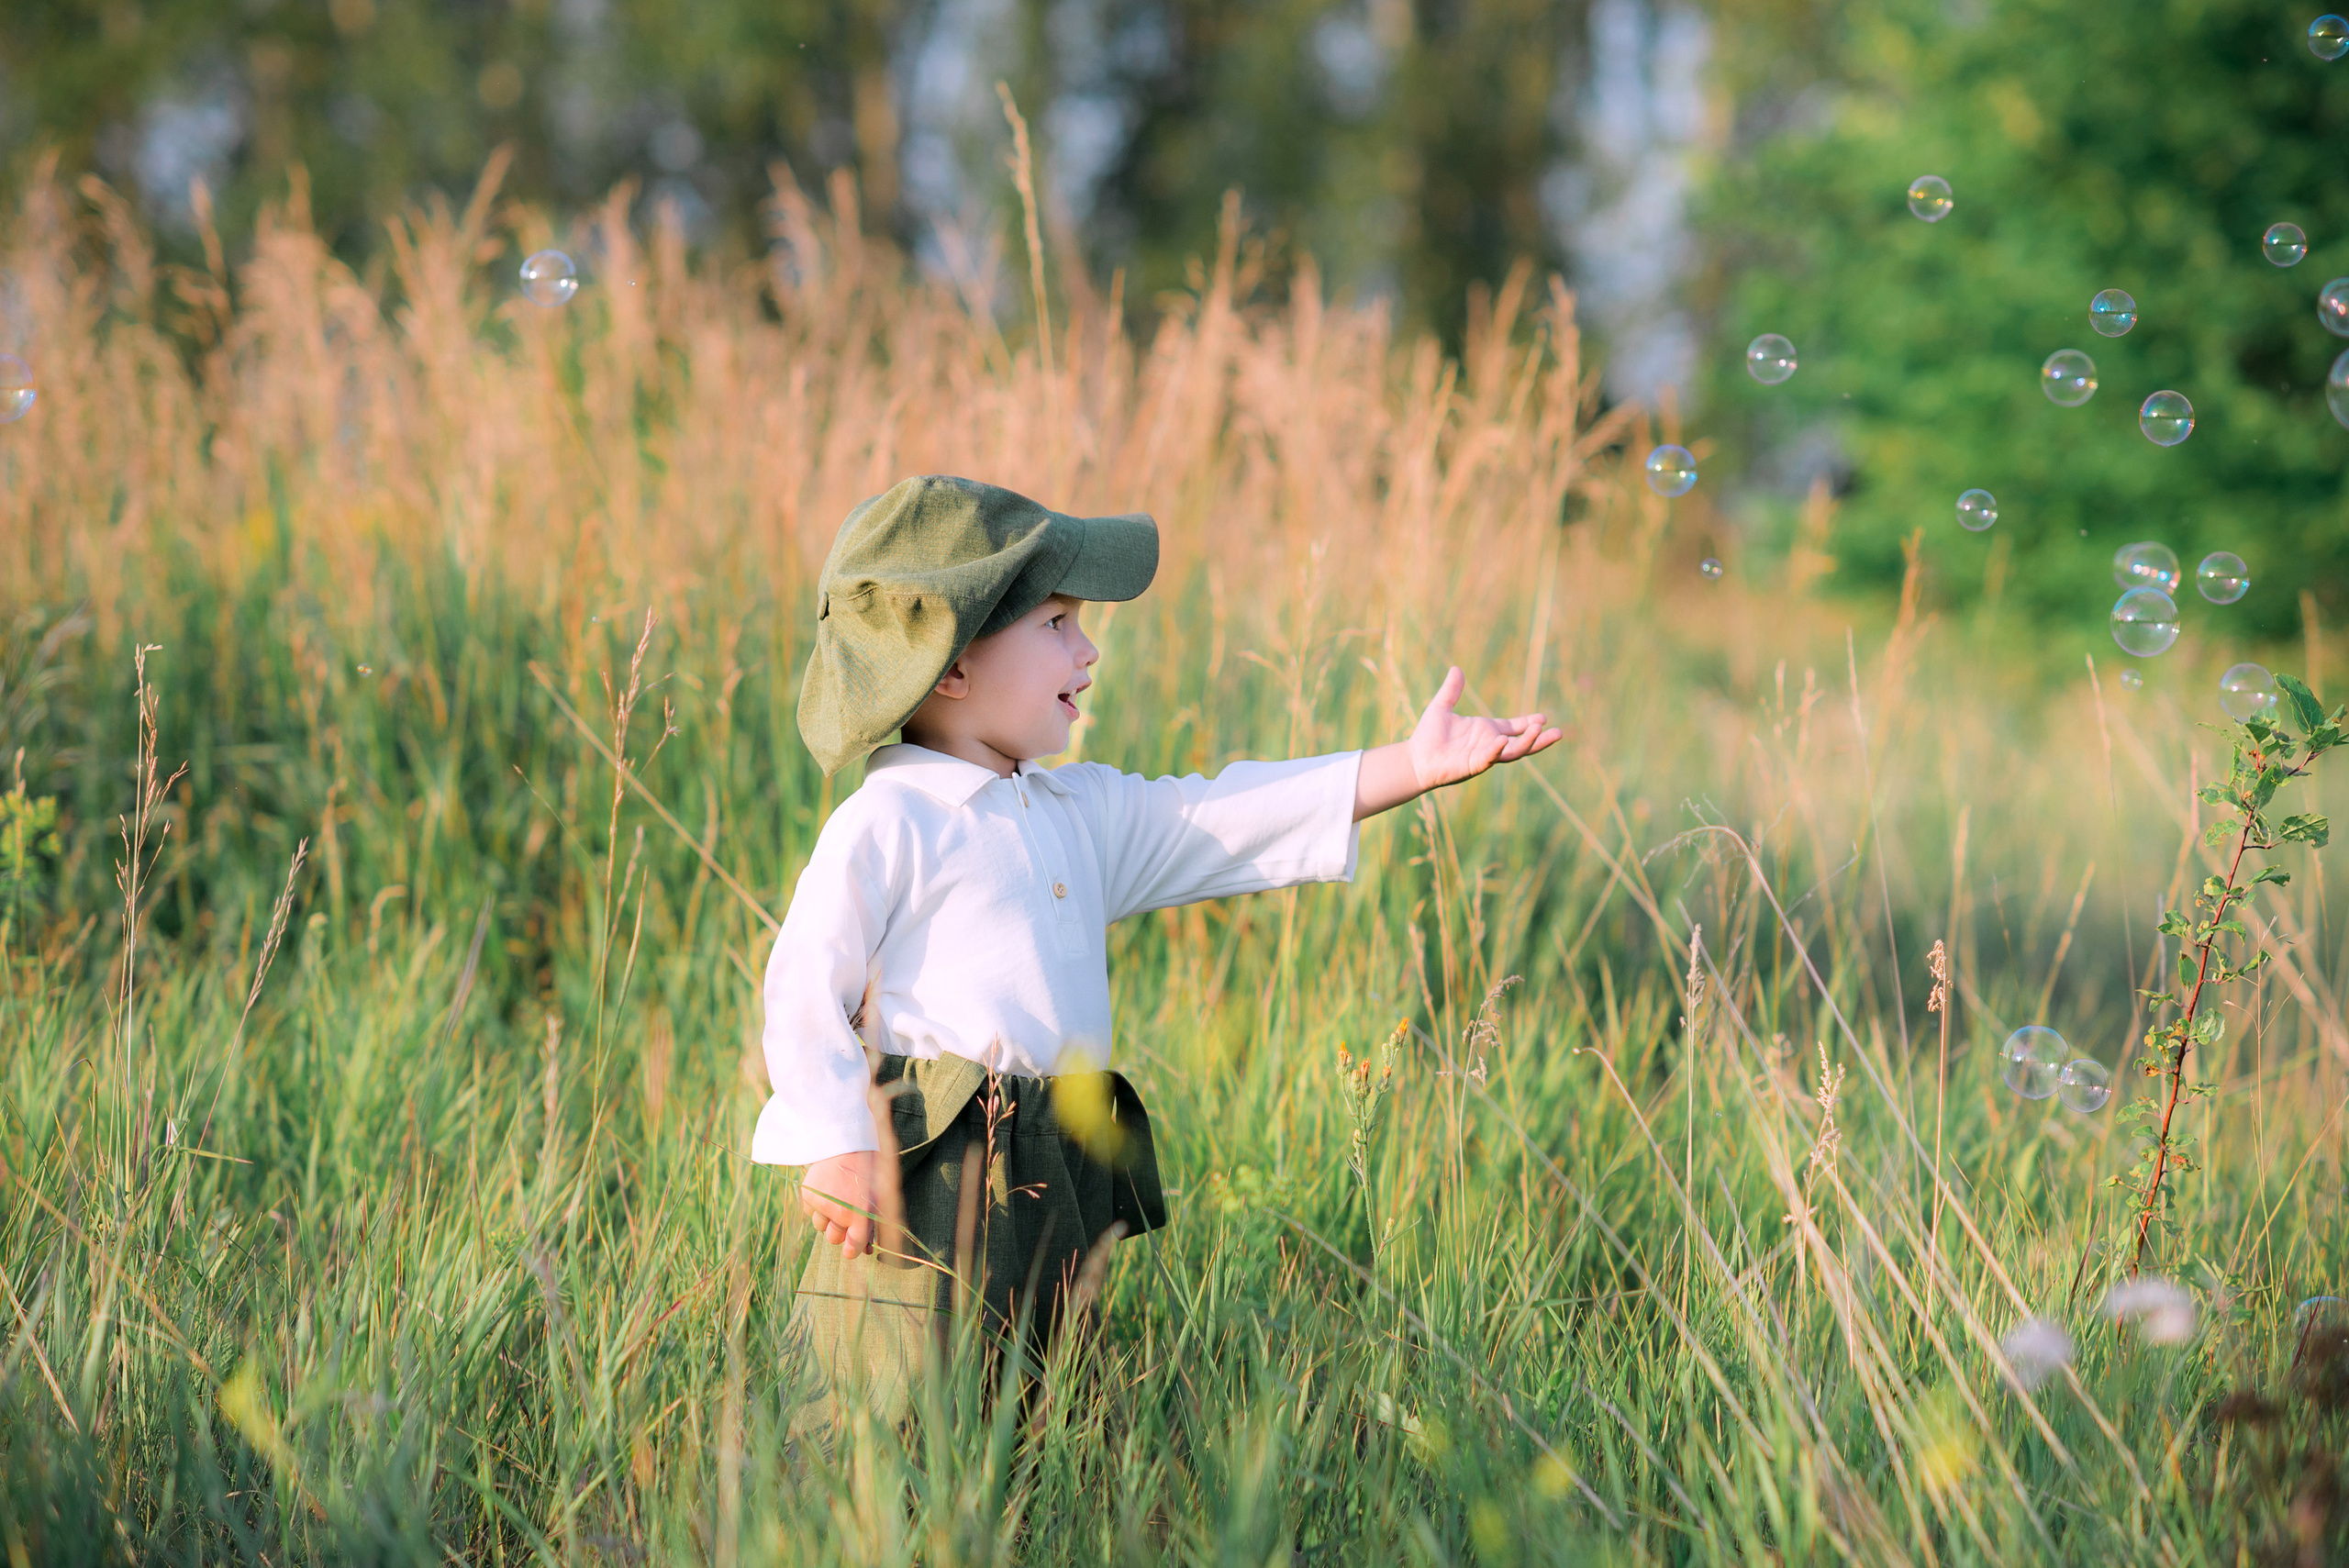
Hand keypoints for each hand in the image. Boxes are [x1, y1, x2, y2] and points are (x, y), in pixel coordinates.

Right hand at [799, 1151, 877, 1258]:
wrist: (845, 1142)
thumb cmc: (866, 1169)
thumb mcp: (877, 1196)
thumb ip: (872, 1224)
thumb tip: (868, 1250)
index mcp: (860, 1213)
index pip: (853, 1246)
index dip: (852, 1250)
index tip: (850, 1248)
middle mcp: (840, 1212)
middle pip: (834, 1239)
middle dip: (840, 1230)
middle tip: (845, 1213)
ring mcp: (822, 1204)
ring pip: (820, 1226)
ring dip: (827, 1217)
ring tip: (836, 1196)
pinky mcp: (809, 1195)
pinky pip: (810, 1212)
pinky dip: (817, 1205)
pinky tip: (826, 1189)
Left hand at [1405, 666, 1561, 791]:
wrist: (1414, 758)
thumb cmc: (1428, 736)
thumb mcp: (1441, 707)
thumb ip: (1451, 690)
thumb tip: (1456, 669)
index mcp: (1485, 731)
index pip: (1513, 727)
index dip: (1527, 724)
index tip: (1543, 718)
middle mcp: (1489, 744)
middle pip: (1521, 743)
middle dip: (1539, 739)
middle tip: (1558, 733)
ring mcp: (1483, 756)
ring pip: (1511, 752)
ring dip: (1526, 743)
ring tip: (1540, 731)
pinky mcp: (1472, 765)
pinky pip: (1488, 758)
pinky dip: (1496, 750)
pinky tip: (1503, 740)